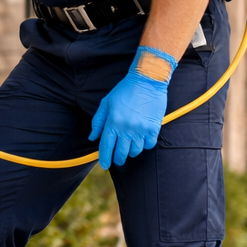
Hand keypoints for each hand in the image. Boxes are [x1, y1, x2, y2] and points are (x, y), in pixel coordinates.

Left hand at [88, 47, 175, 168]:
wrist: (147, 80)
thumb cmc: (124, 90)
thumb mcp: (106, 103)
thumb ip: (98, 121)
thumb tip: (93, 137)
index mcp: (113, 122)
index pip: (106, 146)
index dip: (104, 158)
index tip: (104, 165)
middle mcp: (126, 128)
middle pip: (121, 153)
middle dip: (117, 159)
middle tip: (117, 159)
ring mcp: (141, 129)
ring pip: (135, 151)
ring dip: (131, 152)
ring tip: (129, 146)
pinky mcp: (154, 128)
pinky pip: (149, 145)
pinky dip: (144, 145)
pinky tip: (141, 140)